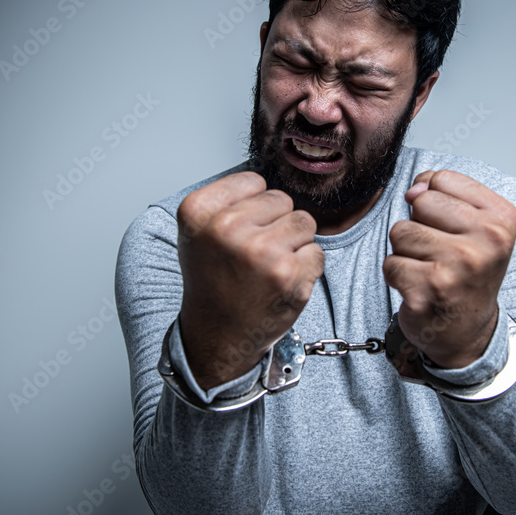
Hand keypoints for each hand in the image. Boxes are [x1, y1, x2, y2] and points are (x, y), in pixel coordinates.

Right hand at [176, 171, 323, 388]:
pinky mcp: (290, 275)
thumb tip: (268, 179)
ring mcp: (261, 253)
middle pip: (282, 199)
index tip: (238, 231)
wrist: (218, 335)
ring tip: (269, 266)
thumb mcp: (198, 232)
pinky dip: (306, 268)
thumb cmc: (213, 282)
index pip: (254, 181)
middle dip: (276, 224)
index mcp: (198, 212)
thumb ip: (228, 200)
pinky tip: (281, 283)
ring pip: (304, 222)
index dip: (252, 207)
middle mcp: (227, 229)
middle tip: (254, 254)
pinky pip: (317, 252)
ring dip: (294, 243)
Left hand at [383, 170, 515, 369]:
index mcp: (501, 217)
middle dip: (420, 225)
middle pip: (421, 202)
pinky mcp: (429, 289)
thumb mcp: (474, 225)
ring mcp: (459, 265)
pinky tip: (419, 286)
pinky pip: (390, 262)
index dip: (437, 201)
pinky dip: (397, 276)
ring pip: (401, 232)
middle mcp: (487, 240)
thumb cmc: (468, 274)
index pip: (443, 179)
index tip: (452, 229)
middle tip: (439, 253)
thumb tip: (416, 187)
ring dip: (406, 251)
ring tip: (429, 269)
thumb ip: (445, 194)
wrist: (468, 331)